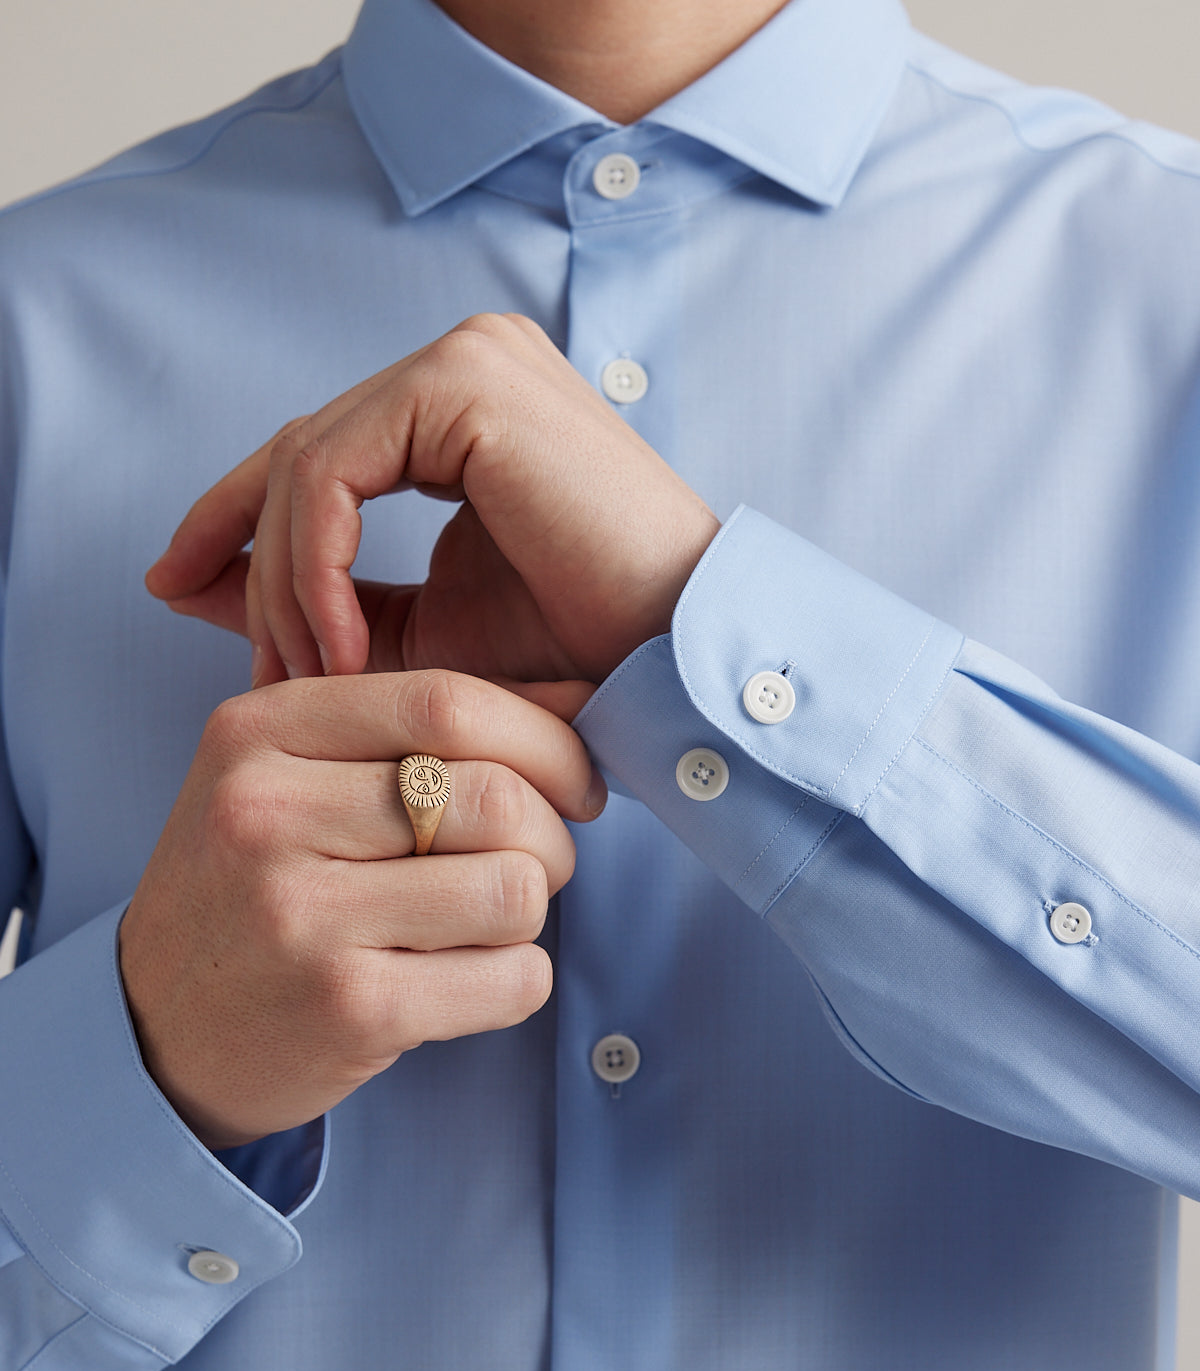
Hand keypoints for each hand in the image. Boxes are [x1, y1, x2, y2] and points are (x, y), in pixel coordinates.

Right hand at [118, 670, 601, 1148]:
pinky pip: (512, 978)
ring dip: (529, 912)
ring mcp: (302, 917)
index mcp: (259, 731)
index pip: (446, 703)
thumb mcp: (298, 776)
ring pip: (515, 889)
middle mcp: (267, 814)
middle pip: (494, 797)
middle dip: (551, 836)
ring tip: (483, 923)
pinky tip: (468, 980)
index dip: (545, 740)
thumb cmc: (253, 886)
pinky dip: (518, 979)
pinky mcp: (348, 1010)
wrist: (154, 1029)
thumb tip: (582, 693)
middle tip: (537, 864)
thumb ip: (422, 728)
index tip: (577, 783)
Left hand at [145, 314, 720, 686]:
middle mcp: (466, 360)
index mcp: (464, 405)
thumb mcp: (422, 630)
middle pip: (301, 456)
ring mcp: (469, 359)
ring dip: (284, 584)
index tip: (175, 586)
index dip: (236, 520)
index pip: (320, 450)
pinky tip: (332, 648)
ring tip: (301, 679)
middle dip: (248, 565)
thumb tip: (193, 583)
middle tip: (247, 673)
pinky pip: (335, 472)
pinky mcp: (467, 384)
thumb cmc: (577, 652)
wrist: (679, 655)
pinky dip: (313, 565)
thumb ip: (326, 597)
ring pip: (307, 463)